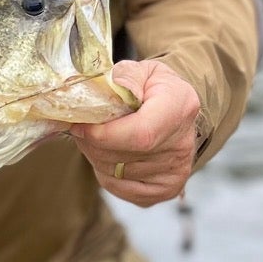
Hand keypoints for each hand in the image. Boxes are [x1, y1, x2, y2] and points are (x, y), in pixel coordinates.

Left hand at [70, 58, 201, 207]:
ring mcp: (176, 171)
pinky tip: (109, 155)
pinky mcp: (166, 190)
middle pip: (123, 156)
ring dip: (95, 156)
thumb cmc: (154, 89)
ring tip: (96, 138)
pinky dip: (105, 173)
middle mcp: (182, 143)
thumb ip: (121, 79)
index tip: (80, 125)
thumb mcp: (141, 71)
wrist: (175, 110)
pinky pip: (120, 188)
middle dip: (92, 144)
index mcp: (179, 106)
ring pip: (116, 173)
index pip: (140, 134)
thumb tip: (97, 95)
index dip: (103, 134)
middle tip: (82, 128)